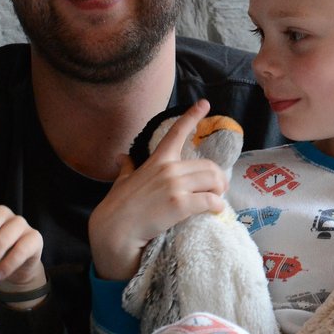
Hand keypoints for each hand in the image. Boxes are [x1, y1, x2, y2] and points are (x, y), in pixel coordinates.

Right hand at [88, 99, 228, 280]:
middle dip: (218, 178)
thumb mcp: (122, 181)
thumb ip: (127, 167)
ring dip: (219, 192)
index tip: (205, 103)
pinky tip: (215, 211)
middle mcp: (168, 169)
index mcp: (157, 160)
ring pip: (213, 181)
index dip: (192, 115)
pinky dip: (217, 206)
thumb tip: (121, 157)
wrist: (114, 230)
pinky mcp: (180, 204)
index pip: (176, 132)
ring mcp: (175, 186)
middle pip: (208, 166)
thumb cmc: (118, 207)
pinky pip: (210, 201)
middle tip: (219, 189)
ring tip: (217, 200)